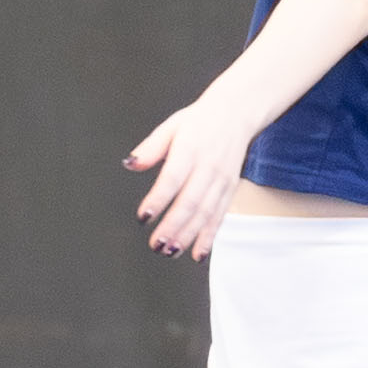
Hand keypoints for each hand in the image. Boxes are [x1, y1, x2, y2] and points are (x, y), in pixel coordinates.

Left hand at [124, 90, 254, 259]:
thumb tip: (130, 164)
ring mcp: (221, 180)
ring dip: (188, 236)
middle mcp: (208, 167)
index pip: (172, 178)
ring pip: (205, 213)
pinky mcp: (230, 190)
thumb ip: (150, 148)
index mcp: (190, 149)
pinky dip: (210, 237)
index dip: (158, 199)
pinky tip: (198, 253)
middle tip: (156, 244)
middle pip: (190, 202)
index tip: (143, 216)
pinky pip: (220, 217)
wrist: (237, 113)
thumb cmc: (200, 121)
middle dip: (173, 226)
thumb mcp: (172, 126)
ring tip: (170, 252)